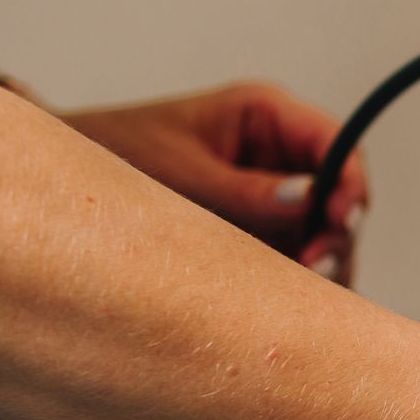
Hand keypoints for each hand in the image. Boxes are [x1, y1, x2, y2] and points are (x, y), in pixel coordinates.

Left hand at [61, 81, 368, 283]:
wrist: (70, 193)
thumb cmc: (116, 154)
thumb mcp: (181, 172)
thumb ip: (246, 190)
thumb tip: (307, 201)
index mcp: (266, 117)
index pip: (338, 145)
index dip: (349, 185)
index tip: (340, 222)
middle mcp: (282, 156)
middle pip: (341, 198)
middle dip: (334, 236)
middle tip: (311, 268)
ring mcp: (278, 199)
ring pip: (329, 237)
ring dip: (322, 266)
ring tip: (297, 290)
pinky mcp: (267, 236)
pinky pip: (301, 260)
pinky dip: (301, 285)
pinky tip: (285, 302)